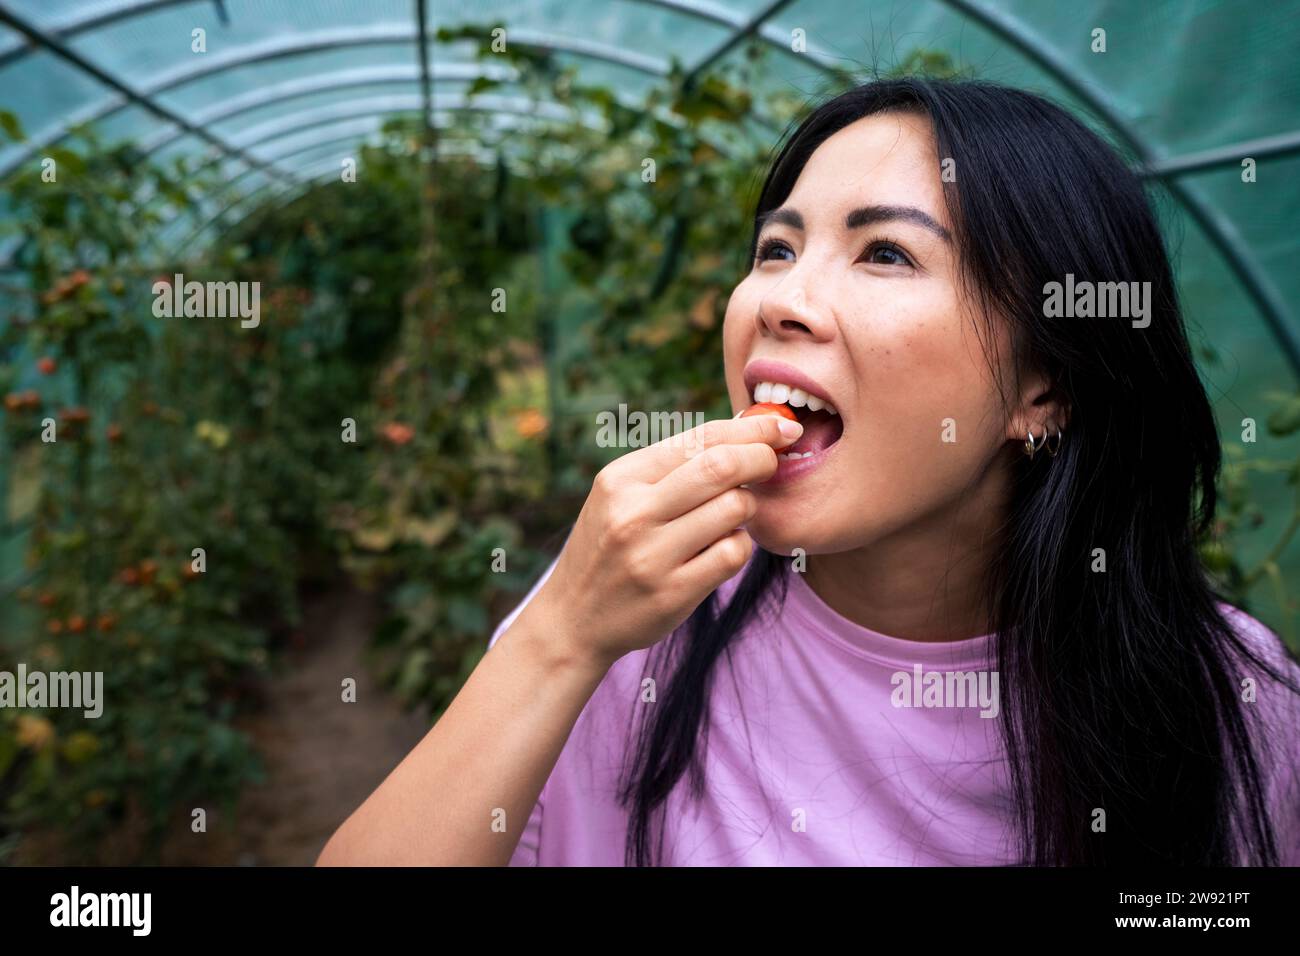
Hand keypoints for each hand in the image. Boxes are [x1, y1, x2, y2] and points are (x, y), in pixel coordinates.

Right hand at [520, 414, 803, 666]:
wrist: (573, 617)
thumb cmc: (610, 545)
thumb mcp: (621, 495)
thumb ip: (674, 465)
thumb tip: (747, 428)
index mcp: (620, 478)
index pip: (699, 438)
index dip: (750, 430)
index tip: (780, 428)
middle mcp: (632, 513)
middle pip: (721, 467)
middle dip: (761, 458)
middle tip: (772, 462)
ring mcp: (651, 555)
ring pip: (734, 509)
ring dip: (748, 507)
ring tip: (735, 513)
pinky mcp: (672, 593)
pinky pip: (733, 553)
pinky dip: (741, 544)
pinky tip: (725, 545)